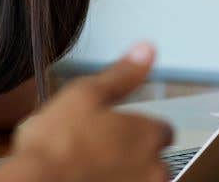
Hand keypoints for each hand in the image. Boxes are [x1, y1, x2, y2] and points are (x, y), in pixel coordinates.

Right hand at [0, 43, 172, 181]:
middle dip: (130, 155)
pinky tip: (86, 178)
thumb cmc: (56, 145)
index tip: (115, 128)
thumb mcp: (86, 93)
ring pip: (138, 180)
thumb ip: (122, 74)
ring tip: (88, 167)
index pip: (162, 130)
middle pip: (153, 160)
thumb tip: (146, 50)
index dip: (136, 127)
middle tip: (95, 149)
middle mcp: (153, 170)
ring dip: (121, 174)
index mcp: (149, 136)